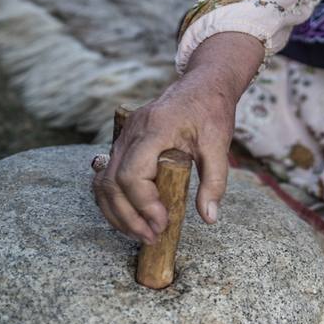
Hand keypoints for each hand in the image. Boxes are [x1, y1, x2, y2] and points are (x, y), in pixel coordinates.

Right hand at [93, 32, 263, 243]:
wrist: (203, 85)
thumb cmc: (211, 111)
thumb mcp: (219, 145)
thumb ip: (214, 182)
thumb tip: (209, 217)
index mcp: (154, 128)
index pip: (132, 174)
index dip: (143, 204)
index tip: (162, 223)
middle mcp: (132, 132)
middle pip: (111, 182)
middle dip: (128, 217)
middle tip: (151, 237)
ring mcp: (124, 137)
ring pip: (103, 182)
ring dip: (117, 212)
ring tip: (140, 233)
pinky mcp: (124, 143)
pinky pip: (107, 175)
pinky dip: (114, 200)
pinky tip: (130, 217)